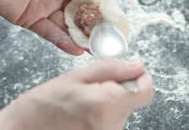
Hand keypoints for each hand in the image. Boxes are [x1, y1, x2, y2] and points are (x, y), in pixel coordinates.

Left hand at [0, 0, 102, 54]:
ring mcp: (44, 8)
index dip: (101, 7)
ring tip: (96, 49)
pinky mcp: (29, 19)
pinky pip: (49, 32)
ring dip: (81, 38)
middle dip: (94, 27)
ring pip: (66, 26)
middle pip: (80, 14)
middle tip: (108, 41)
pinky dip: (62, 41)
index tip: (114, 20)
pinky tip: (76, 49)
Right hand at [0, 59, 153, 129]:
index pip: (146, 91)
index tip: (125, 72)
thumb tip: (138, 65)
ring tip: (82, 102)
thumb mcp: (75, 77)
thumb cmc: (42, 106)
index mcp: (106, 105)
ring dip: (109, 102)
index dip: (139, 77)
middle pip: (133, 100)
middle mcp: (112, 127)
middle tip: (90, 88)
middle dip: (118, 89)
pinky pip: (112, 123)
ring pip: (122, 111)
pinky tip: (82, 114)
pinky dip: (102, 115)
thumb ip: (111, 69)